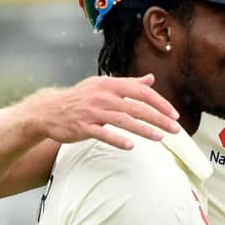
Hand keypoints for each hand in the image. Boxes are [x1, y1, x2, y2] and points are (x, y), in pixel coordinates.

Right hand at [23, 74, 180, 149]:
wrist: (49, 110)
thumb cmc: (81, 98)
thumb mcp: (103, 86)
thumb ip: (129, 83)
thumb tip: (150, 79)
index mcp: (110, 84)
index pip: (142, 91)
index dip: (160, 103)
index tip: (174, 114)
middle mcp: (103, 96)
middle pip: (137, 107)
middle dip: (159, 118)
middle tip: (175, 129)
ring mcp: (93, 111)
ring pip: (124, 120)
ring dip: (144, 129)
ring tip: (160, 137)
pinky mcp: (83, 126)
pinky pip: (103, 134)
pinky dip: (117, 139)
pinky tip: (131, 145)